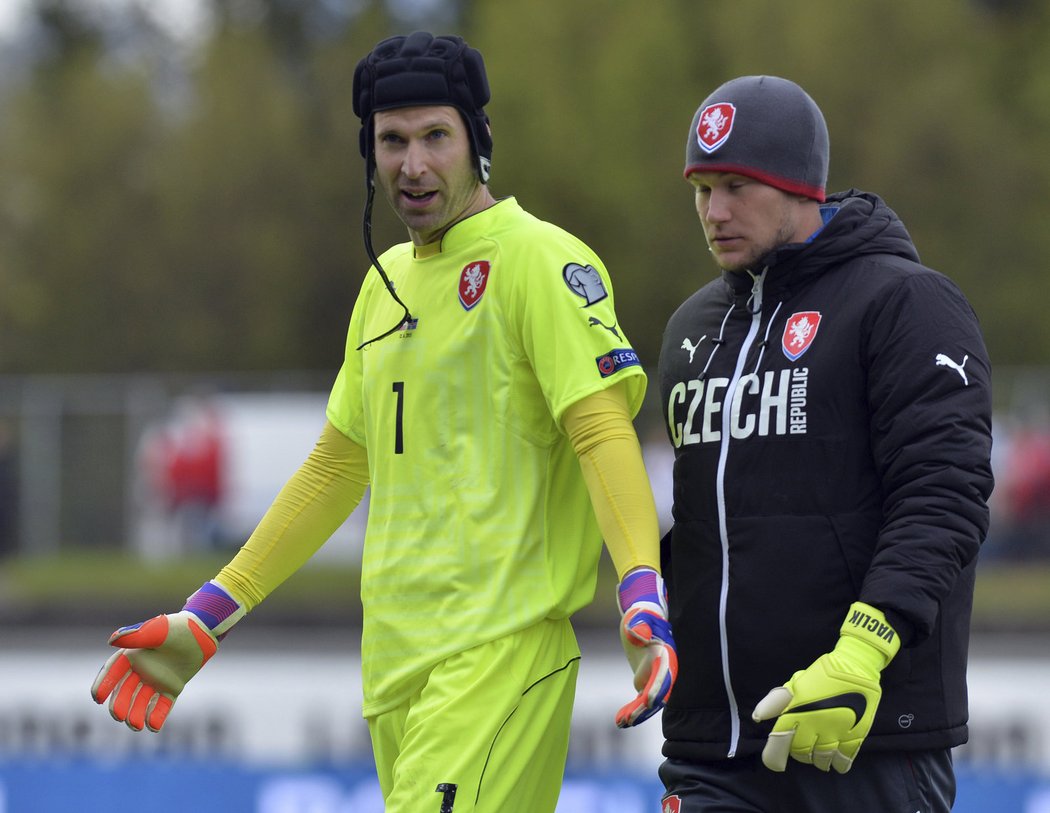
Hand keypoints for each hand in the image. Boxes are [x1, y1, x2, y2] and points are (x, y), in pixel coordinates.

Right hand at [90, 580, 243, 731]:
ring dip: (136, 714)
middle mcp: (142, 670)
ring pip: (141, 701)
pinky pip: (162, 705)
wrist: (203, 632)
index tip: (97, 698)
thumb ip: (137, 635)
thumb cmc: (178, 628)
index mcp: (133, 655)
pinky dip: (156, 716)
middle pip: (125, 691)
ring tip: (135, 726)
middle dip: (120, 705)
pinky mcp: (171, 688)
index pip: (113, 672)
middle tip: (119, 717)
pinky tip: (154, 727)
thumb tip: (111, 641)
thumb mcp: (158, 630)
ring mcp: (156, 680)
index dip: (104, 684)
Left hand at [614, 567, 677, 727]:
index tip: (648, 701)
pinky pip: (641, 699)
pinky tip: (619, 721)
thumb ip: (640, 624)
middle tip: (629, 719)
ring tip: (621, 723)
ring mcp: (656, 677)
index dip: (657, 687)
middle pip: (658, 692)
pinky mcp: (647, 681)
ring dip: (637, 713)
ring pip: (649, 700)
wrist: (642, 619)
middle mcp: (665, 669)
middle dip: (645, 708)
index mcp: (667, 653)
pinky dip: (631, 710)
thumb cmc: (643, 615)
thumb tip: (637, 635)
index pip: (664, 673)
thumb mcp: (640, 617)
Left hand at [751, 601, 900, 772]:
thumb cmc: (821, 674)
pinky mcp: (856, 735)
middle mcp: (815, 724)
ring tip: (817, 753)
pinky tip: (835, 761)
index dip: (774, 756)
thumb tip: (758, 717)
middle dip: (798, 754)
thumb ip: (775, 701)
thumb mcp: (795, 683)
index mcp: (797, 710)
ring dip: (817, 760)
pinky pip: (845, 759)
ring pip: (822, 759)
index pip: (780, 740)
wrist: (855, 666)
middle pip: (802, 752)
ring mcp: (837, 731)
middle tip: (800, 747)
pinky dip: (838, 764)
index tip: (774, 761)